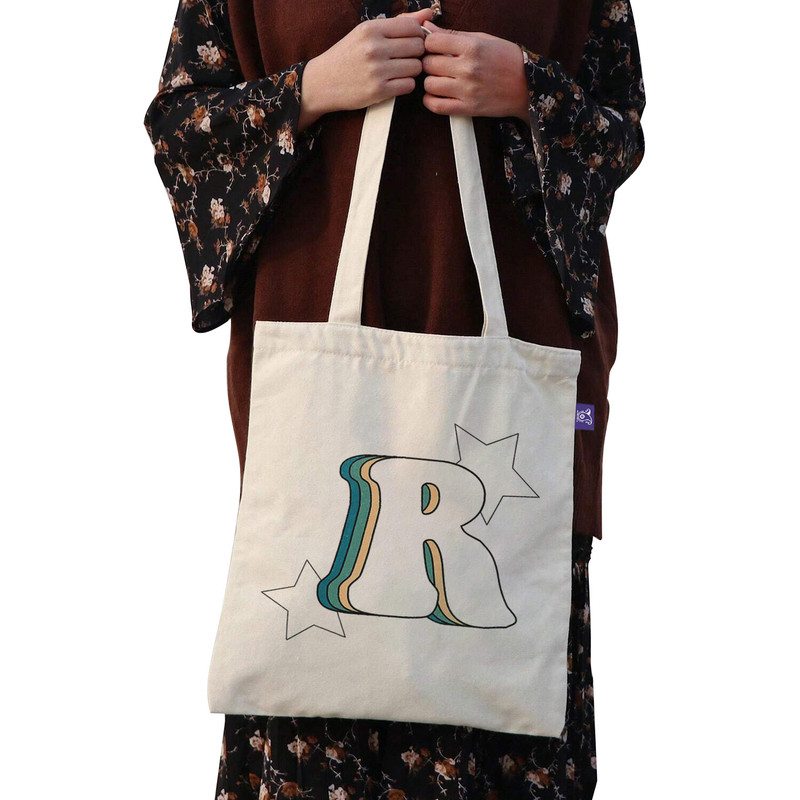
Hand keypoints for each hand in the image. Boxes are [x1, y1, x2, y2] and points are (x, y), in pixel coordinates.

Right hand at [299, 9, 433, 129]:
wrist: (322, 83)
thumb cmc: (347, 56)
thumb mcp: (367, 33)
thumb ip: (398, 23)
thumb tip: (428, 14)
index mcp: (371, 29)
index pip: (412, 26)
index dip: (417, 35)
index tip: (410, 42)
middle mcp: (374, 48)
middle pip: (418, 47)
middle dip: (417, 53)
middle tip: (405, 58)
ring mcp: (376, 70)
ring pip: (416, 67)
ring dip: (412, 70)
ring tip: (398, 71)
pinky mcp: (378, 91)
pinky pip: (409, 85)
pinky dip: (406, 85)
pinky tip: (395, 83)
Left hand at [420, 20, 530, 124]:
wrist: (527, 86)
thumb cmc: (506, 59)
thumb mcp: (483, 39)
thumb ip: (453, 34)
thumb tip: (426, 27)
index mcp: (472, 47)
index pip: (432, 42)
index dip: (430, 44)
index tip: (435, 48)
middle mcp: (468, 68)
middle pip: (429, 64)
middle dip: (430, 63)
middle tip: (438, 65)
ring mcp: (467, 90)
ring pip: (429, 84)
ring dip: (430, 82)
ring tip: (439, 80)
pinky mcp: (468, 108)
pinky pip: (437, 106)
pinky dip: (430, 101)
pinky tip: (436, 95)